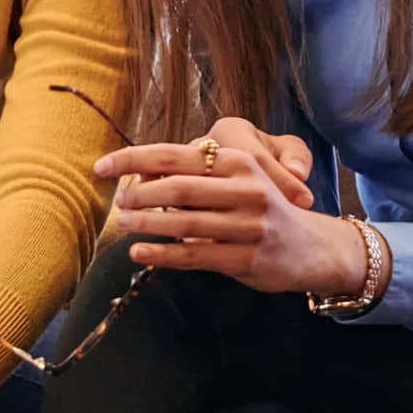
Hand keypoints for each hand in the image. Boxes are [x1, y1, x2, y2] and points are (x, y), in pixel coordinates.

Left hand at [97, 115, 362, 297]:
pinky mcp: (247, 258)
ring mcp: (249, 225)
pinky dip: (162, 255)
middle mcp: (247, 189)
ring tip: (124, 224)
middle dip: (140, 195)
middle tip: (119, 203)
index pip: (175, 155)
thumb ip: (194, 175)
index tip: (101, 167)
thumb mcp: (236, 181)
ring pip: (184, 224)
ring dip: (146, 224)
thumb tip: (138, 176)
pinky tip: (139, 253)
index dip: (132, 159)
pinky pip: (195, 256)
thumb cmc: (261, 209)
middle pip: (178, 188)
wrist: (311, 247)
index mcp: (240, 162)